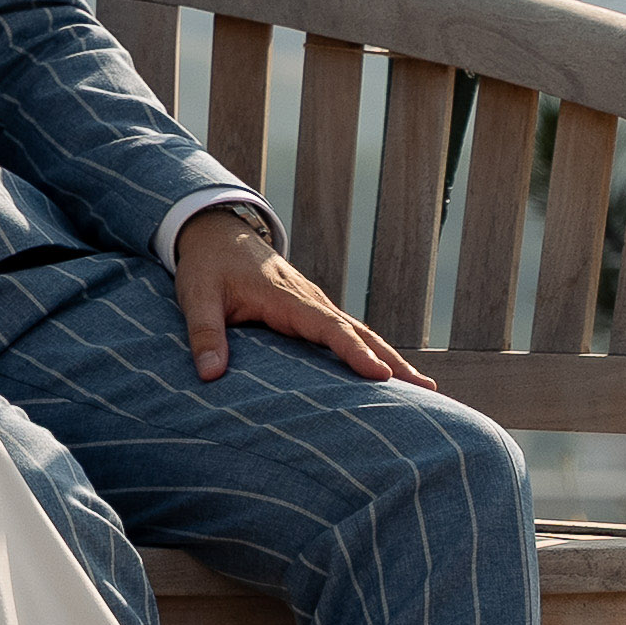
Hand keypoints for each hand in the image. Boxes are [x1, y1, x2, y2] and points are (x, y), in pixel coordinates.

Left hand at [174, 204, 433, 388]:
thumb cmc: (207, 266)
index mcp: (286, 297)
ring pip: (360, 333)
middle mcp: (310, 300)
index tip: (381, 375)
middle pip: (359, 332)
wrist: (217, 233)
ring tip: (426, 391)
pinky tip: (389, 377)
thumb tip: (211, 375)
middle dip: (393, 360)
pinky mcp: (312, 312)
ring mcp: (315, 305)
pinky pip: (347, 334)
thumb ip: (205, 334)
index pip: (329, 327)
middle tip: (428, 392)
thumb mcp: (196, 296)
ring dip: (391, 358)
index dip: (355, 352)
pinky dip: (372, 352)